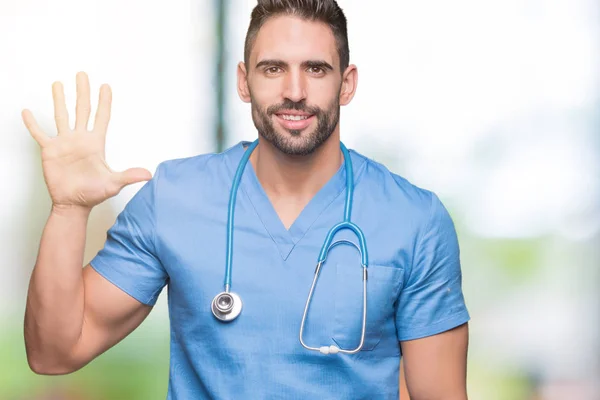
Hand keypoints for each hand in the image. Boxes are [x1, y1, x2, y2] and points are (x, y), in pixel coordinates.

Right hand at [22, 71, 151, 210]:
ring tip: (58, 84)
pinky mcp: (50, 151)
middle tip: (82, 74)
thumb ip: (129, 176)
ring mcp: (64, 144)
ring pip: (61, 116)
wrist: (73, 204)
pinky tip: (27, 112)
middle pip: (82, 110)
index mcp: (96, 144)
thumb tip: (148, 175)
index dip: (104, 102)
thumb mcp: (113, 184)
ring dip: (59, 100)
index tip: (106, 86)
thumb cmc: (93, 194)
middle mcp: (80, 139)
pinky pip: (39, 134)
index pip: (101, 117)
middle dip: (83, 92)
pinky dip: (32, 123)